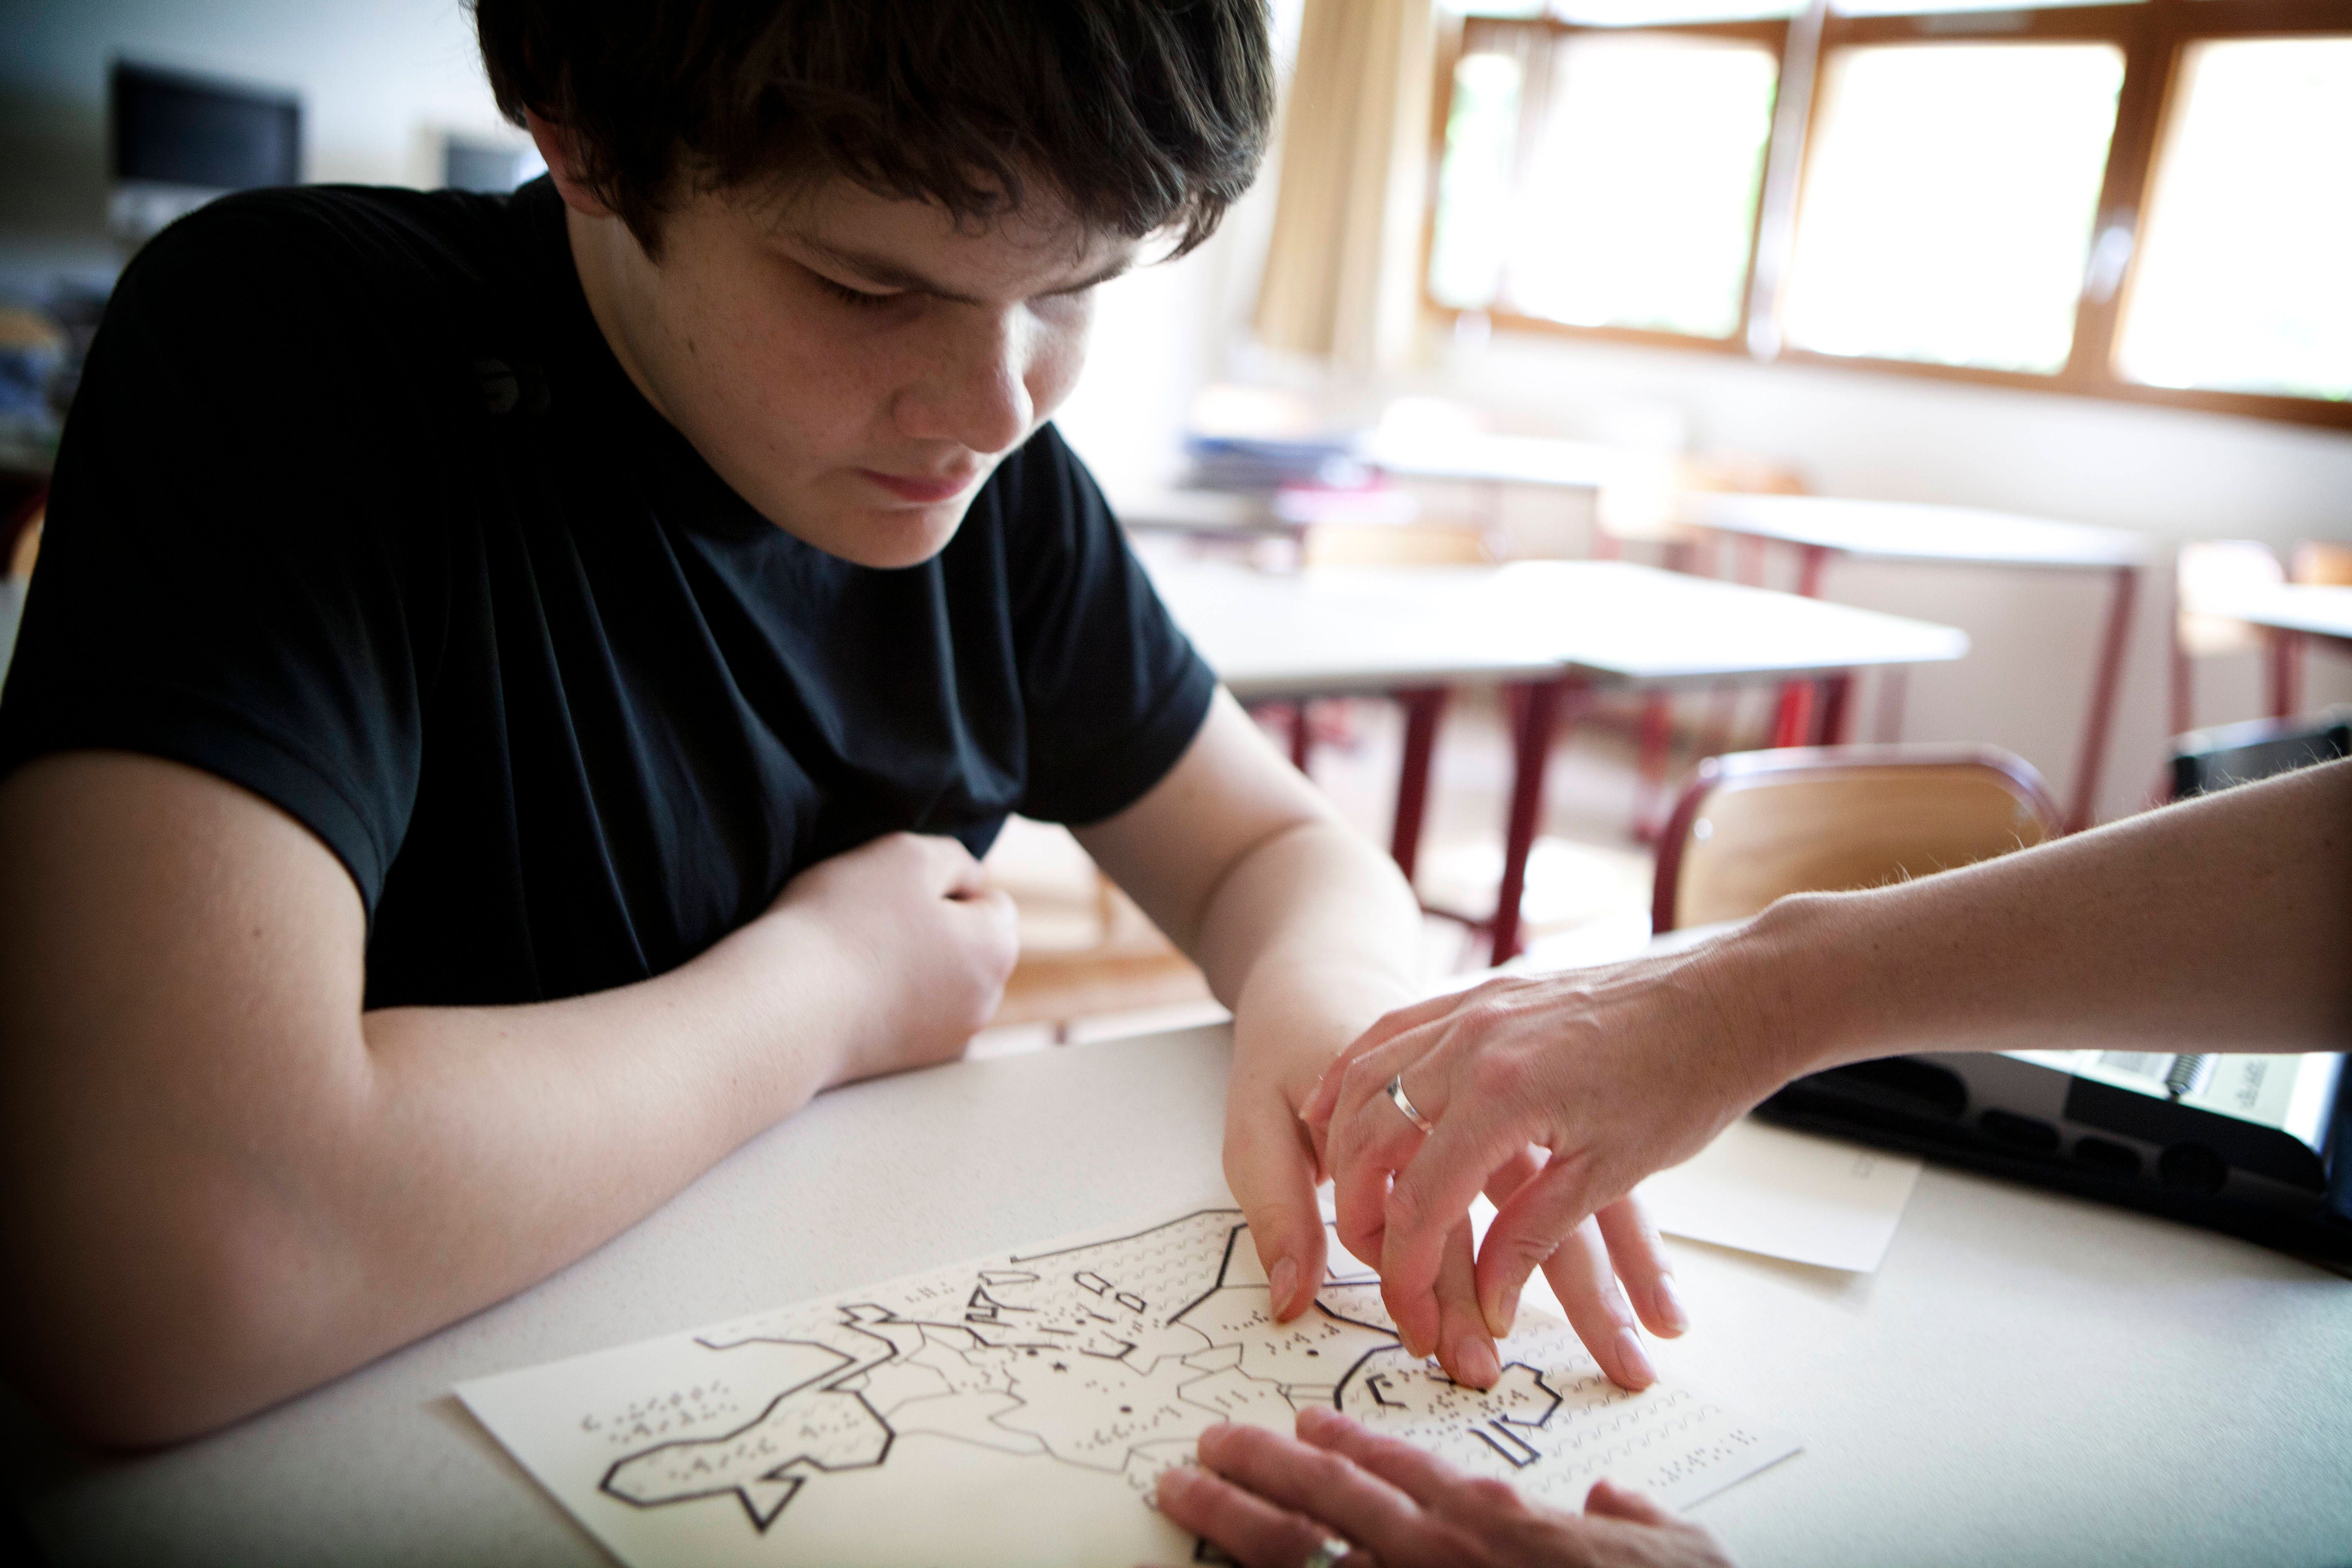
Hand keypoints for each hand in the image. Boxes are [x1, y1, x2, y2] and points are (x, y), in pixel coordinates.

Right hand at [768, 832, 1018, 1086]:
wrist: (783, 1011)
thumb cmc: (845, 923)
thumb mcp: (907, 855)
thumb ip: (953, 859)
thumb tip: (972, 879)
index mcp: (997, 948)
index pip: (991, 901)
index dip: (944, 885)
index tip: (897, 892)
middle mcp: (985, 1002)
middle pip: (967, 946)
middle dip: (932, 929)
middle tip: (872, 920)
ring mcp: (947, 1040)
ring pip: (935, 982)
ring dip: (906, 965)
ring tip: (854, 957)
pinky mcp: (906, 1065)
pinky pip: (906, 1015)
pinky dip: (885, 1000)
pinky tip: (846, 992)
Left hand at [1155, 1408, 1738, 1567]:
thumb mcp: (1674, 1550)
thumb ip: (1631, 1519)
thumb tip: (1612, 1505)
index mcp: (1498, 1523)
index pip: (1401, 1470)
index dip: (1344, 1447)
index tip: (1303, 1428)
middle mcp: (1441, 1555)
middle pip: (1327, 1500)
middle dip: (1256, 1467)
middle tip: (1202, 1446)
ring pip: (1298, 1553)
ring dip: (1231, 1517)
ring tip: (1180, 1490)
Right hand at [1305, 950, 1789, 1387]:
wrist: (1727, 998)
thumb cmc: (1683, 1084)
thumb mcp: (1609, 1172)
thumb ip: (1534, 1236)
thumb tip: (1491, 1306)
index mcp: (1504, 1095)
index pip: (1421, 1199)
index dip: (1408, 1270)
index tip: (1413, 1317)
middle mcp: (1471, 1042)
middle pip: (1371, 1136)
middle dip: (1360, 1212)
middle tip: (1373, 1266)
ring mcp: (1472, 1007)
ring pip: (1366, 1075)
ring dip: (1345, 1141)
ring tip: (1347, 1197)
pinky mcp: (1482, 992)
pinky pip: (1393, 1028)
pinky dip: (1357, 1072)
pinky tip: (1342, 1104)